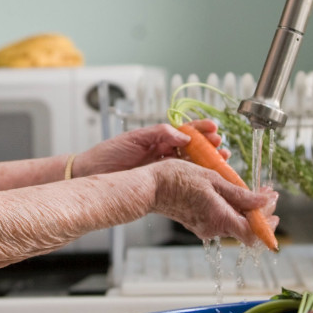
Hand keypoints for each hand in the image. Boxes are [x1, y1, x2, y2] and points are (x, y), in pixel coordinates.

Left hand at [72, 119, 228, 176]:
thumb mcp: (134, 138)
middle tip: (222, 148)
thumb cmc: (108, 154)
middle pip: (193, 148)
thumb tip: (183, 135)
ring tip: (221, 161)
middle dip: (209, 146)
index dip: (200, 129)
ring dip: (207, 162)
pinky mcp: (159, 183)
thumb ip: (159, 134)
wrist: (91, 174)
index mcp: (157, 138)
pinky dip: (195, 178)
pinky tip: (206, 179)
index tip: (214, 129)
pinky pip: (181, 179)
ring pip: (191, 164)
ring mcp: (162, 168)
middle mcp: (162, 153)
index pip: (184, 131)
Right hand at [149, 158, 279, 246]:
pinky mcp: (197, 223)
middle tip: (266, 194)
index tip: (273, 203)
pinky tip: (231, 193)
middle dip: (260, 212)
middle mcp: (213, 228)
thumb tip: (263, 202)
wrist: (149, 186)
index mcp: (220, 218)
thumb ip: (240, 194)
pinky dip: (231, 208)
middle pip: (246, 227)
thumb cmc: (177, 178)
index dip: (268, 223)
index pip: (253, 233)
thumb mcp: (213, 179)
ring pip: (234, 222)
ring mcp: (204, 227)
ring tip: (250, 190)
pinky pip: (221, 219)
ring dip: (246, 208)